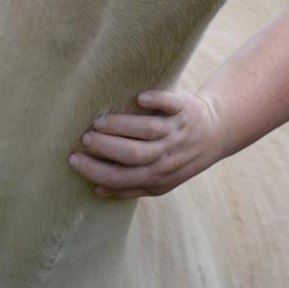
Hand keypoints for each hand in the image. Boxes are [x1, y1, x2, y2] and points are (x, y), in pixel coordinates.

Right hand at [68, 90, 220, 198]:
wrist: (215, 132)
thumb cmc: (178, 157)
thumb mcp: (160, 181)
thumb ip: (131, 187)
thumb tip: (96, 189)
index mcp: (158, 177)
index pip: (121, 178)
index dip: (95, 170)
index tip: (73, 159)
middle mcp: (167, 155)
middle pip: (133, 155)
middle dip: (106, 147)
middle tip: (85, 138)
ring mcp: (177, 130)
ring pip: (148, 130)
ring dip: (122, 126)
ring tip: (100, 121)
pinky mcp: (185, 108)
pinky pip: (170, 104)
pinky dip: (155, 101)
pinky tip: (139, 98)